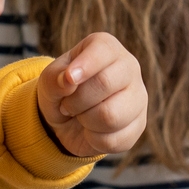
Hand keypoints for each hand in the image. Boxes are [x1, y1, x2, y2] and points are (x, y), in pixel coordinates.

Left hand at [37, 32, 147, 156]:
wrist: (68, 120)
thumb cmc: (62, 91)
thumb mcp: (49, 81)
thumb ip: (55, 77)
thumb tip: (69, 79)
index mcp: (107, 48)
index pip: (103, 51)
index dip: (83, 66)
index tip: (68, 78)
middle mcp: (129, 67)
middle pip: (105, 83)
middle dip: (77, 100)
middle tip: (68, 104)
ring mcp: (138, 97)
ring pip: (110, 115)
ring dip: (85, 120)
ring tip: (81, 115)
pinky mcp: (139, 125)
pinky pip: (114, 139)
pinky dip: (93, 139)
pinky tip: (92, 130)